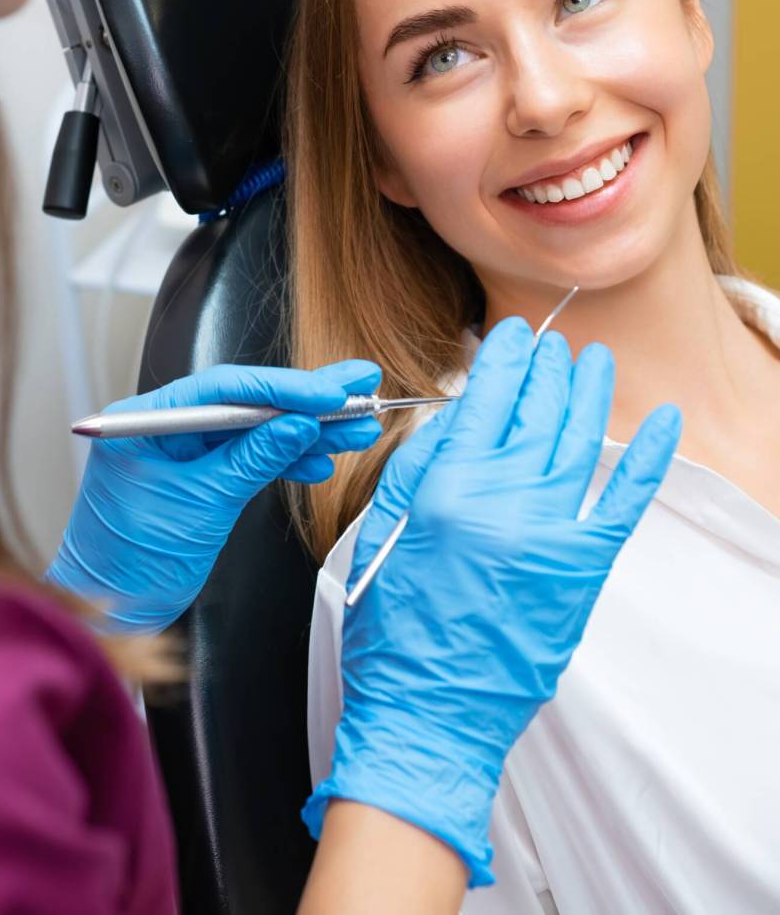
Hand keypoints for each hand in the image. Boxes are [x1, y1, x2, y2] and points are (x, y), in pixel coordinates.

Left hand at [47, 361, 381, 631]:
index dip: (282, 389)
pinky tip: (321, 460)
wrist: (112, 618)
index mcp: (145, 420)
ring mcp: (183, 451)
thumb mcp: (201, 505)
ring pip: (256, 430)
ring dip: (308, 431)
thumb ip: (252, 460)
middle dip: (306, 398)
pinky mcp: (200, 476)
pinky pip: (251, 457)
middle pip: (246, 402)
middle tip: (357, 385)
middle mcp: (164, 426)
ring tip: (356, 428)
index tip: (326, 392)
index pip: (224, 389)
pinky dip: (287, 461)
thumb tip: (297, 426)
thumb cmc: (127, 565)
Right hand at [302, 317, 680, 885]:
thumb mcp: (381, 529)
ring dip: (589, 393)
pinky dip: (649, 458)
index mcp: (447, 487)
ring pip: (577, 441)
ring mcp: (548, 534)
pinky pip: (624, 501)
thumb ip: (418, 464)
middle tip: (554, 345)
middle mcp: (502, 501)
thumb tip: (454, 414)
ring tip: (594, 361)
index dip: (503, 358)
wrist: (427, 712)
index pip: (485, 398)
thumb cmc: (392, 627)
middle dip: (547, 368)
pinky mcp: (582, 570)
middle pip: (535, 411)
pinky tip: (666, 422)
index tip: (513, 335)